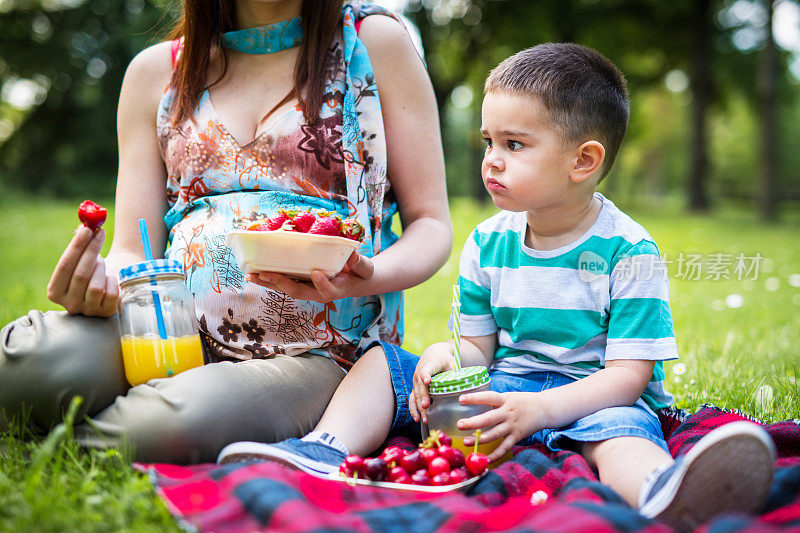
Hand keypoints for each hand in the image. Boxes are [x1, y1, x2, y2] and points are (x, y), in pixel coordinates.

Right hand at [47, 226, 118, 316]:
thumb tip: (85, 225)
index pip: (64, 266)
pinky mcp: (105, 313)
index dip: (76, 246)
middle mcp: (69, 304)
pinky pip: (111, 293)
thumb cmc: (93, 270)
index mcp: (55, 292)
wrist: (112, 285)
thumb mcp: (82, 260)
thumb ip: (80, 245)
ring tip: (102, 263)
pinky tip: (110, 279)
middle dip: (92, 250)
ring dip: (102, 268)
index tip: (87, 229)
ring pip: (95, 286)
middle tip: (100, 232)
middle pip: (80, 274)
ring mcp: (87, 311)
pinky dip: (113, 281)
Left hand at [246, 251, 373, 302]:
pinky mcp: (300, 283)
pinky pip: (283, 282)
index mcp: (336, 290)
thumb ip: (360, 264)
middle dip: (281, 284)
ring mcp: (307, 289)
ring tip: (251, 274)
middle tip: (266, 274)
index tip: (316, 272)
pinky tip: (255, 271)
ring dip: (268, 282)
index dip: (321, 284)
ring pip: (285, 288)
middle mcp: (317, 293)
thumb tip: (352, 256)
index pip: (327, 291)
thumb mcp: (365, 269)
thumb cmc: (360, 274)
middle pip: (297, 292)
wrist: (354, 281)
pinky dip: (269, 277)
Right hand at [408, 342, 455, 423]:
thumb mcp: (452, 363)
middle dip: (423, 397)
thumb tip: (464, 385)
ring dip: (418, 407)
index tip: (427, 380)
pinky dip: (413, 409)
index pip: (426, 370)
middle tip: (426, 406)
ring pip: (415, 395)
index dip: (426, 375)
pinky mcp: (415, 388)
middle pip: (420, 386)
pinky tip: (417, 418)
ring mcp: (416, 382)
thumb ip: (455, 373)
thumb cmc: (444, 360)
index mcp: (430, 365)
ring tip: (424, 418)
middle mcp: (419, 373)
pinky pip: (412, 399)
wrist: (432, 355)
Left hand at [456, 391, 539, 462]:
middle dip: (473, 422)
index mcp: (505, 400)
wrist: (544, 409)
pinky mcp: (517, 437)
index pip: (489, 397)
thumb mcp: (509, 397)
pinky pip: (504, 448)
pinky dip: (495, 455)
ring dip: (479, 439)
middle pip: (489, 419)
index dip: (475, 398)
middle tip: (460, 425)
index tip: (461, 399)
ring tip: (465, 441)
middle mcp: (508, 413)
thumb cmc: (522, 402)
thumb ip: (494, 402)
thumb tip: (475, 403)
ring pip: (494, 434)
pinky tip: (485, 460)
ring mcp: (512, 426)